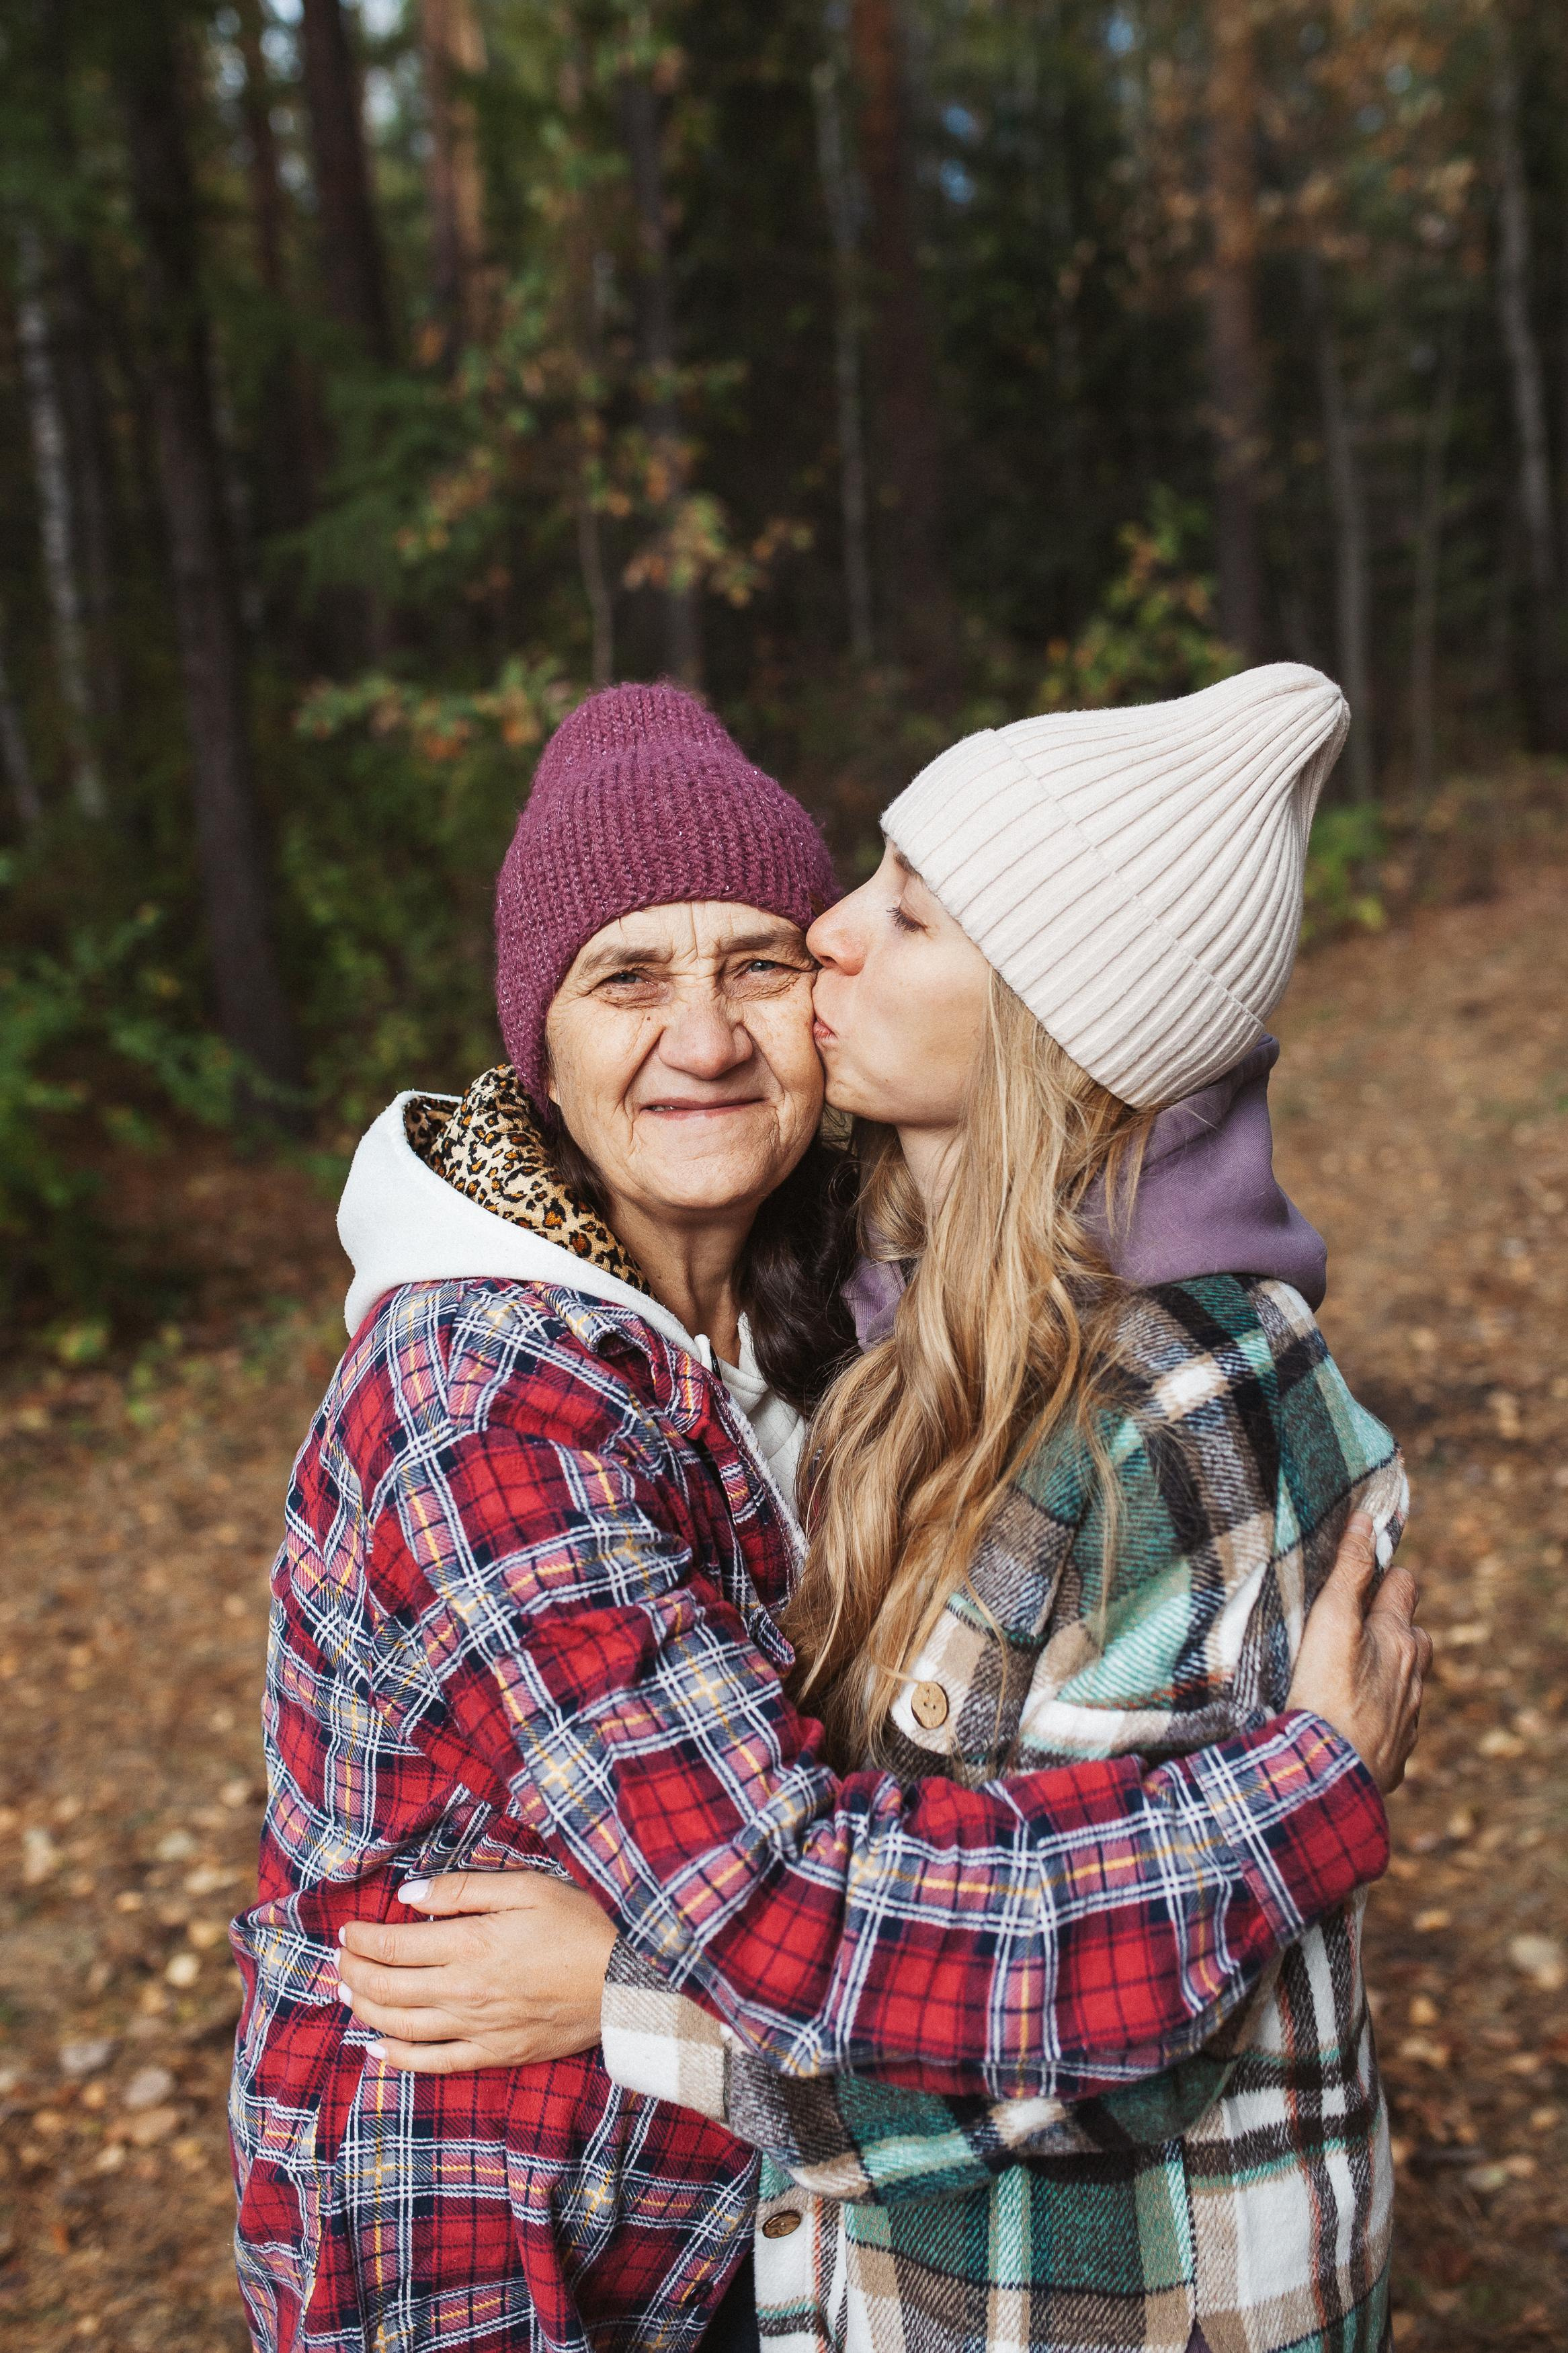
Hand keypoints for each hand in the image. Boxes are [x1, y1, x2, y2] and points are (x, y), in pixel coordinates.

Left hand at [336, 1869, 617, 2073]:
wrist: (627, 1983)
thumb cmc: (581, 1925)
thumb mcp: (527, 1887)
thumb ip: (464, 1889)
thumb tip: (408, 1896)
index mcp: (471, 1944)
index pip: (395, 1946)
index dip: (362, 1939)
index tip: (346, 1931)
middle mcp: (465, 1991)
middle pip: (389, 1987)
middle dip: (355, 1972)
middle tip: (338, 1960)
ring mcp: (478, 2028)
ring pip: (402, 2026)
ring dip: (366, 2010)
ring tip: (347, 1994)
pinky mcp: (495, 2054)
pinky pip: (434, 2063)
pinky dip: (399, 2058)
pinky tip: (377, 2048)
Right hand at [1287, 1511, 1431, 1792]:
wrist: (1329, 1775)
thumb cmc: (1327, 1692)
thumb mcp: (1332, 1621)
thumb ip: (1349, 1571)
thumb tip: (1366, 1521)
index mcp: (1400, 1640)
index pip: (1404, 1585)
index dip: (1386, 1573)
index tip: (1364, 1569)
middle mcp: (1414, 1677)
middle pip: (1414, 1635)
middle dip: (1392, 1626)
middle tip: (1353, 1625)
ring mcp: (1407, 1718)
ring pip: (1405, 1682)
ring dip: (1385, 1672)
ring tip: (1349, 1675)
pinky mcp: (1394, 1754)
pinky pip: (1392, 1725)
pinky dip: (1376, 1716)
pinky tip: (1349, 1721)